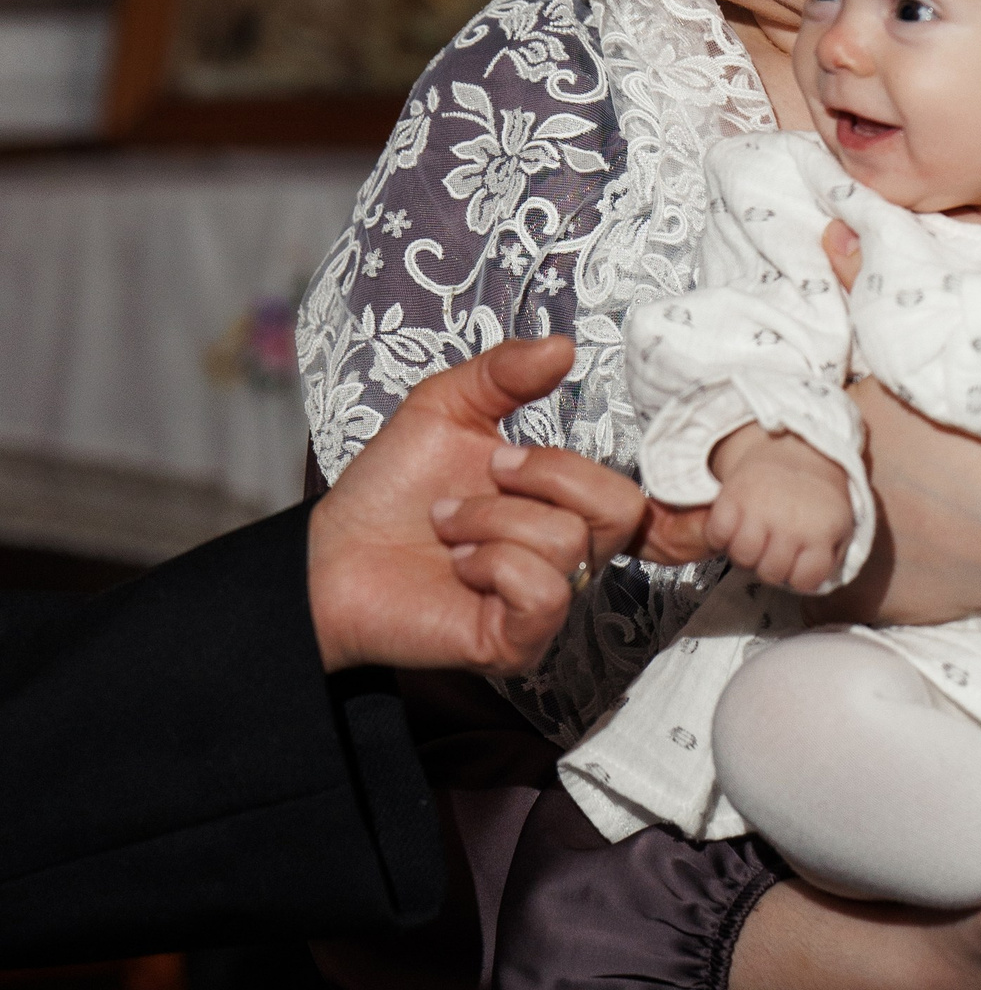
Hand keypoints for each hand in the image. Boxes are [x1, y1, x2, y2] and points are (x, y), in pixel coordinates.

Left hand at [308, 337, 640, 673]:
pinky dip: (493, 564)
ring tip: (448, 526)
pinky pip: (541, 590)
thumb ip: (504, 373)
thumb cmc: (390, 489)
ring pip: (566, 542)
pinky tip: (459, 566)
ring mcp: (547, 603)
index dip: (636, 486)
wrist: (331, 552)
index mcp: (564, 506)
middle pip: (619, 508)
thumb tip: (563, 347)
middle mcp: (567, 557)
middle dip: (545, 474)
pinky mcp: (519, 641)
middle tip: (485, 475)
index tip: (549, 462)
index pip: (640, 499)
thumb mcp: (445, 408)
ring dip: (490, 519)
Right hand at [706, 423, 855, 592]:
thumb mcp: (840, 522)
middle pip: (770, 572)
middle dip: (770, 563)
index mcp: (822, 531)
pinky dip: (720, 535)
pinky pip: (716, 535)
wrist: (797, 444)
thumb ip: (831, 555)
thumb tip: (811, 584)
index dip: (798, 575)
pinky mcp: (732, 496)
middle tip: (773, 544)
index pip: (805, 581)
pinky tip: (734, 525)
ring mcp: (759, 509)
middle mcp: (791, 522)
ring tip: (754, 536)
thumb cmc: (817, 492)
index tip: (797, 561)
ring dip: (745, 551)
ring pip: (742, 557)